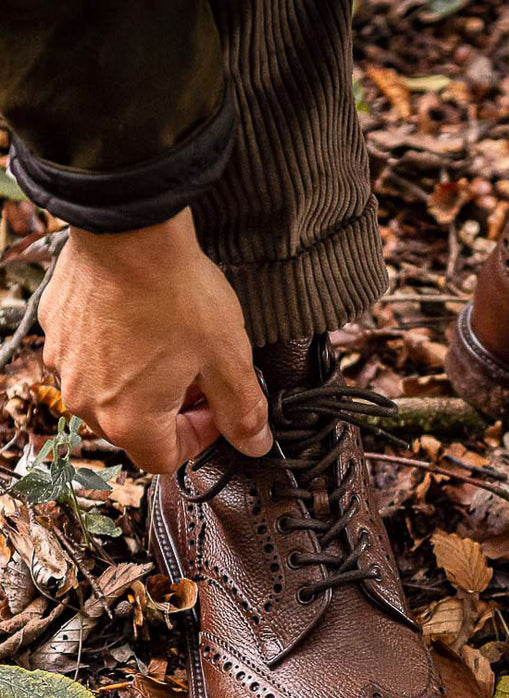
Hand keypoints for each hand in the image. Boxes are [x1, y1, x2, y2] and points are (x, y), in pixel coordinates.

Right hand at [38, 208, 271, 473]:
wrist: (130, 230)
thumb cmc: (178, 296)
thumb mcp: (228, 361)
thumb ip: (242, 411)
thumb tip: (255, 444)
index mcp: (129, 420)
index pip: (165, 459)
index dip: (200, 439)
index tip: (216, 408)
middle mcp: (86, 400)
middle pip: (135, 429)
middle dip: (173, 410)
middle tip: (200, 374)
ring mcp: (65, 363)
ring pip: (111, 393)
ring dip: (145, 382)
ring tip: (173, 344)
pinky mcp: (56, 328)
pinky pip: (91, 357)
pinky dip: (118, 352)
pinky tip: (144, 321)